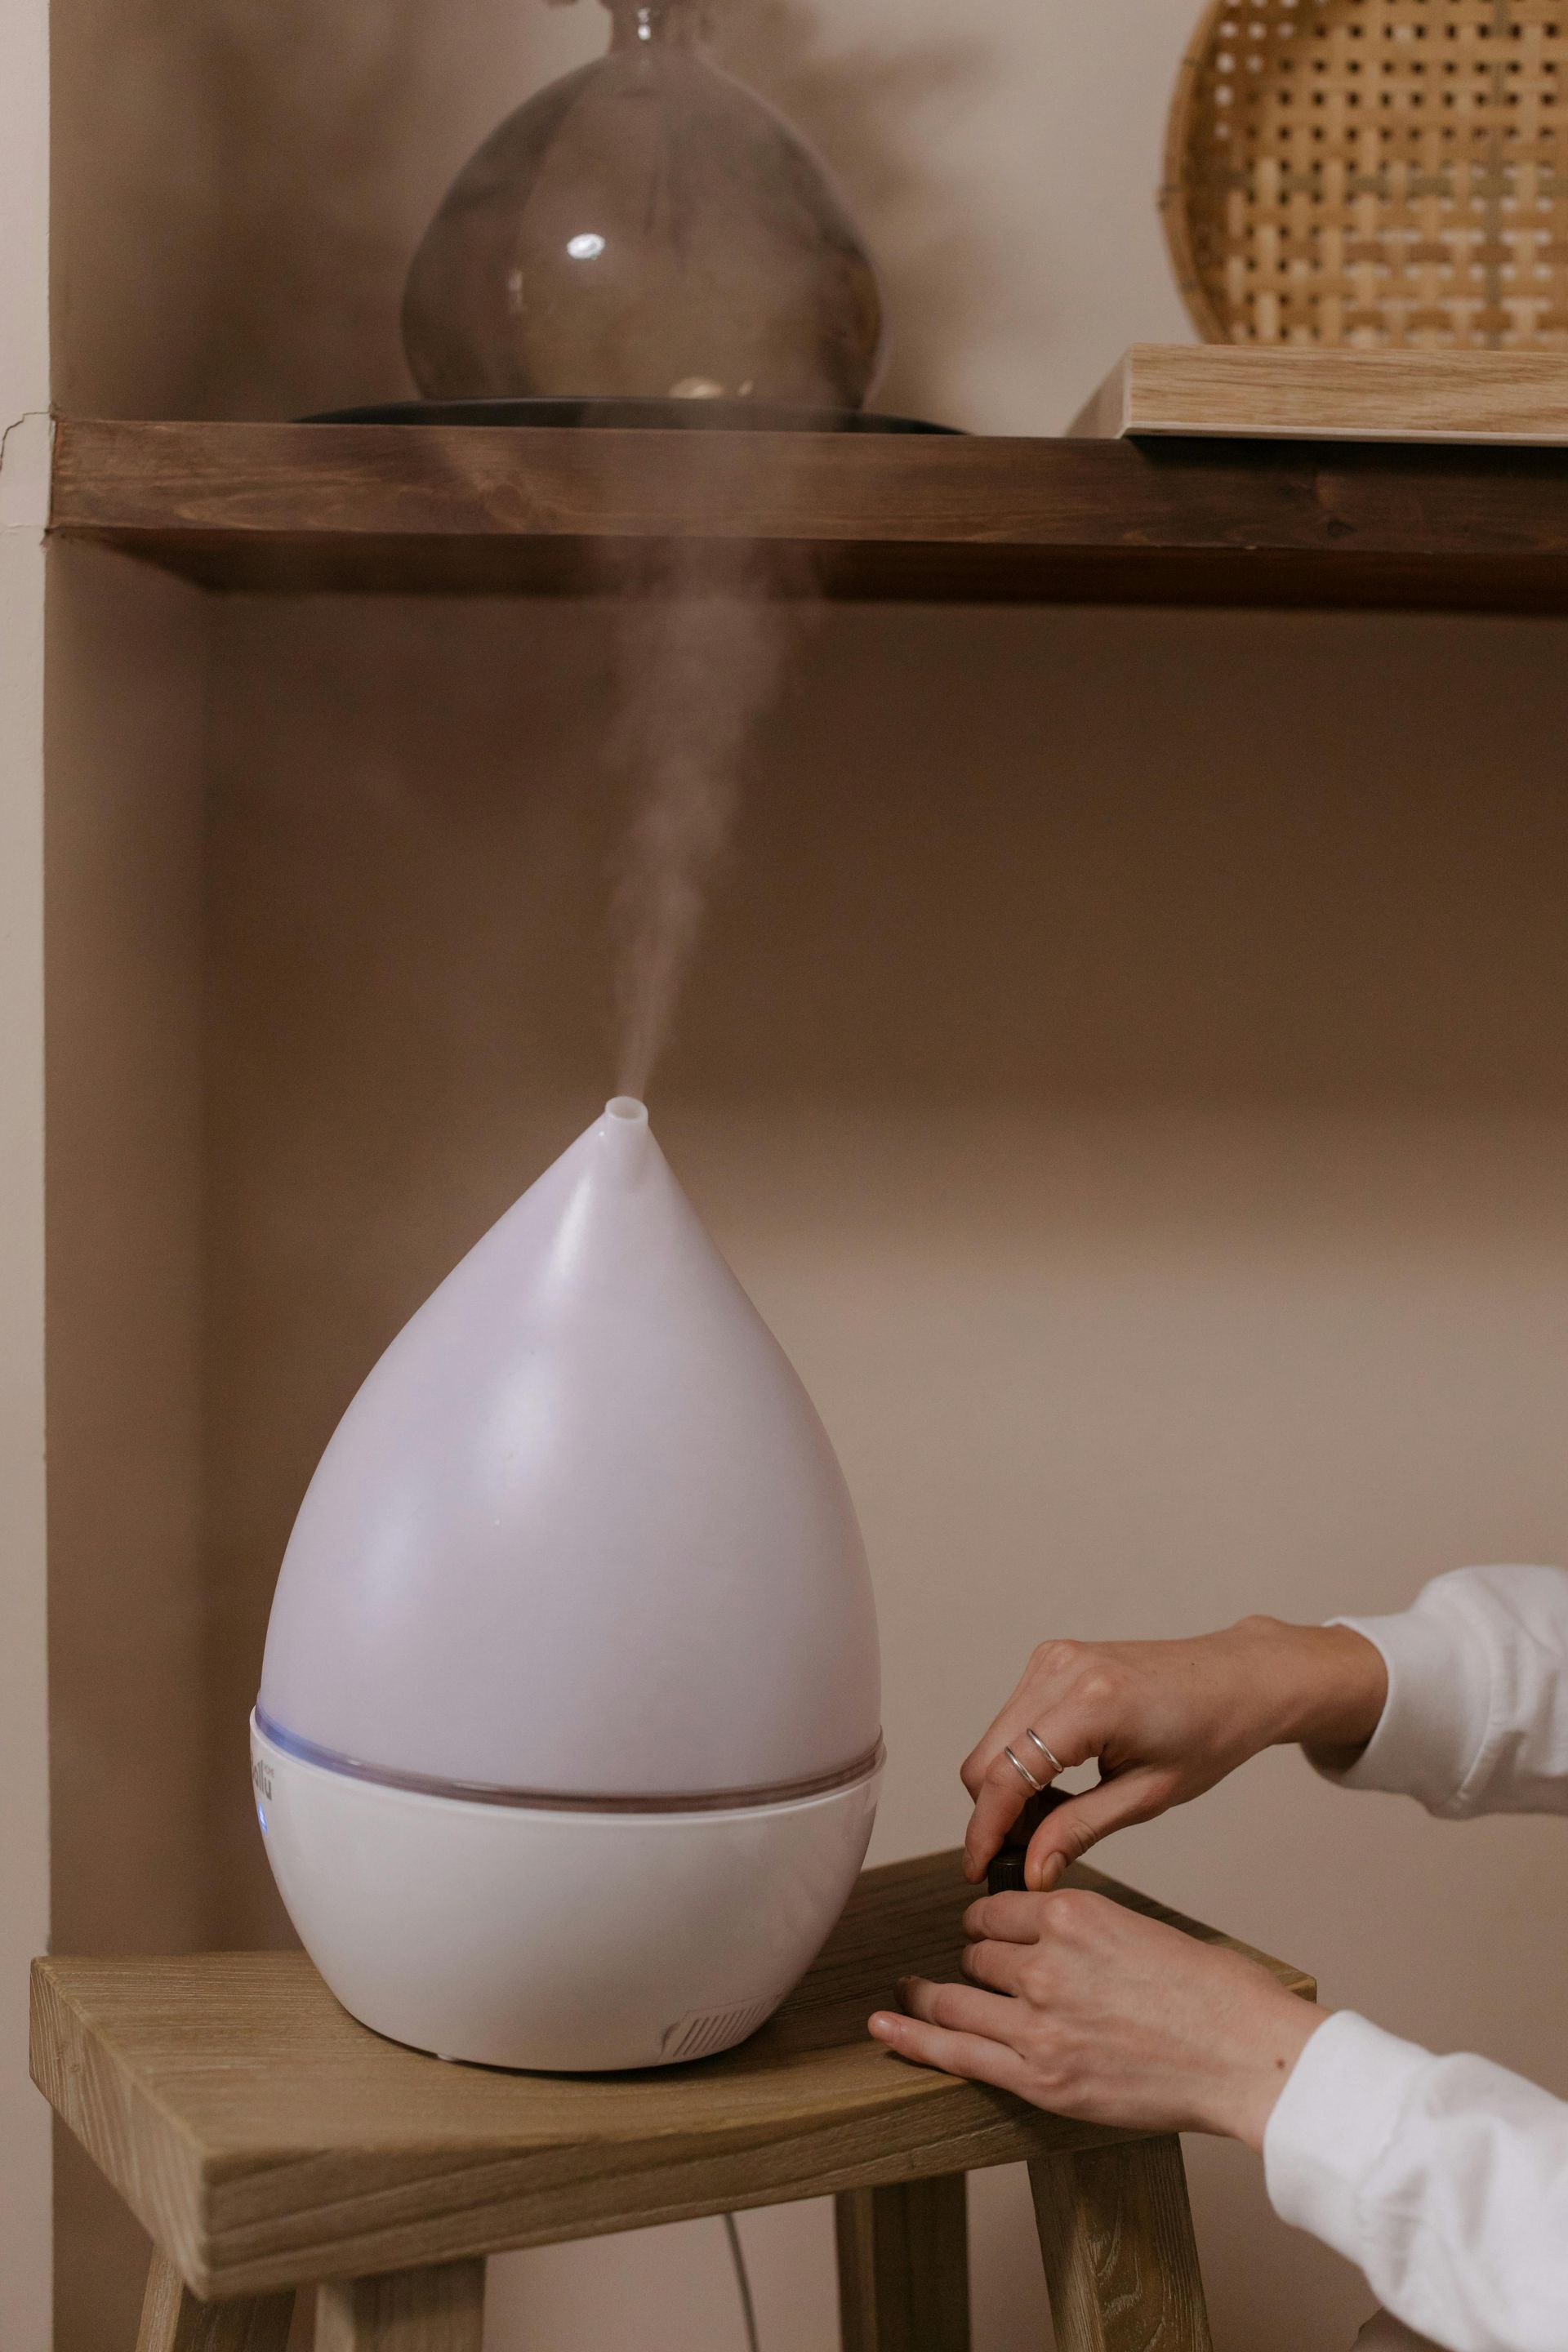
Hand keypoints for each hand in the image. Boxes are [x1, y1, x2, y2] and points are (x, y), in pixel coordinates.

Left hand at [868, 1887, 1324, 2149]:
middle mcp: (1046, 1962)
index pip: (998, 1910)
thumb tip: (1048, 1937)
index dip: (993, 1924)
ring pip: (957, 1996)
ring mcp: (1038, 2022)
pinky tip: (884, 2028)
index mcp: (1074, 1914)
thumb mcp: (1139, 1929)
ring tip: (912, 1994)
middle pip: (977, 1954)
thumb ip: (1082, 1932)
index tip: (992, 1933)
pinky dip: (911, 2039)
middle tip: (985, 1976)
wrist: (1245, 2056)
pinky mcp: (1039, 2077)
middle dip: (979, 1964)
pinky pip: (955, 2052)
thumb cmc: (1213, 1995)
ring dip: (935, 1995)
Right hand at [961, 1618, 1386, 1887]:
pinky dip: (1020, 1759)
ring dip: (1007, 1788)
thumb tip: (1031, 1871)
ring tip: (1053, 1820)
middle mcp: (1061, 1669)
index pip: (1006, 1774)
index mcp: (1092, 1702)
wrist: (1237, 1679)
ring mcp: (1053, 1658)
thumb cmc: (1210, 1733)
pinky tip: (1057, 1784)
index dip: (985, 1830)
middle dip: (994, 1814)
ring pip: (992, 1740)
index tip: (980, 1871)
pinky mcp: (1052, 1659)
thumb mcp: (1149, 1796)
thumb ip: (1079, 1831)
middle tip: (1026, 1855)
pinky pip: (1012, 1720)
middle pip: (985, 1757)